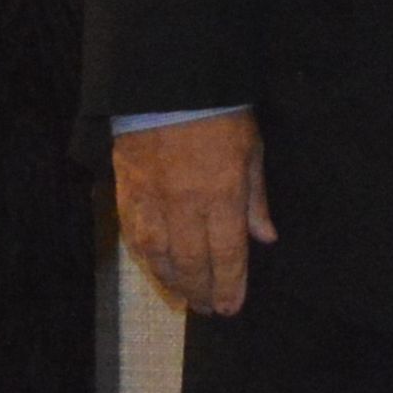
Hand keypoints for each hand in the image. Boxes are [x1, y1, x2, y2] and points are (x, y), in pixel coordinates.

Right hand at [113, 110, 275, 316]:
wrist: (168, 82)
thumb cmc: (220, 114)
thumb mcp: (252, 151)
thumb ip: (256, 199)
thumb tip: (265, 238)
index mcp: (223, 194)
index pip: (227, 254)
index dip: (230, 285)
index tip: (232, 308)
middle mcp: (185, 204)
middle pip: (192, 263)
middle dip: (202, 291)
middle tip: (209, 310)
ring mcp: (152, 198)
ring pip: (159, 255)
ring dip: (172, 281)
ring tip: (184, 297)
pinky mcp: (126, 189)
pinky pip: (134, 234)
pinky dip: (145, 257)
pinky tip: (155, 268)